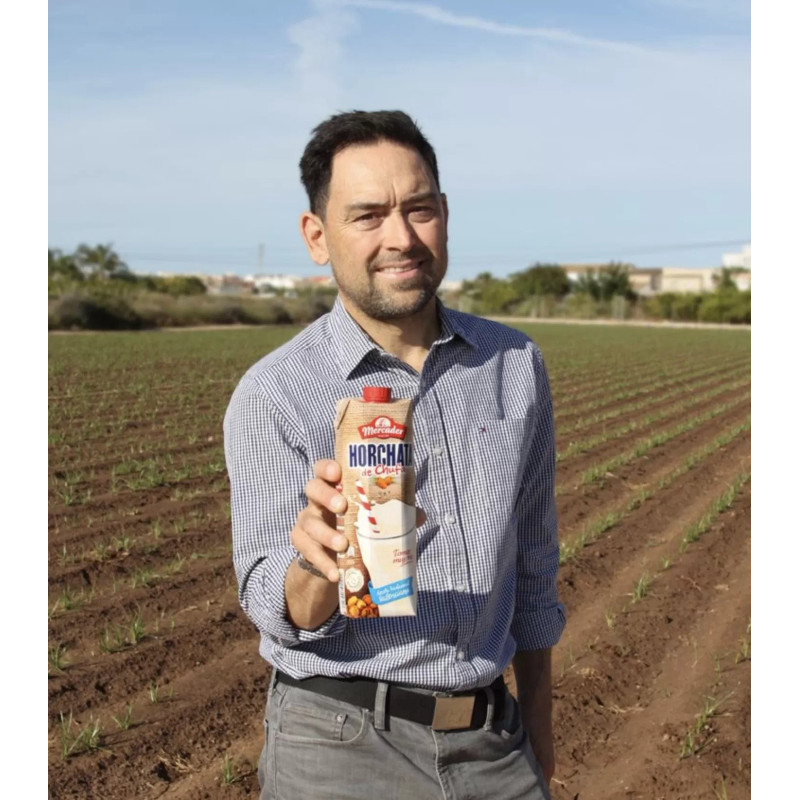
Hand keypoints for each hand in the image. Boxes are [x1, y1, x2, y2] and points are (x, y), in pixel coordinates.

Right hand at [290, 459, 428, 582]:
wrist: (336, 558)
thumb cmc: (357, 526)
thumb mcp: (374, 518)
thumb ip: (395, 514)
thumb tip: (419, 516)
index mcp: (334, 486)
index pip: (324, 468)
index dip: (327, 467)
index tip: (337, 472)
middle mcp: (317, 500)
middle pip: (312, 488)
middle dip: (326, 496)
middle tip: (342, 506)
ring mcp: (307, 521)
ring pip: (309, 522)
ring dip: (326, 534)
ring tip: (343, 545)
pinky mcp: (302, 544)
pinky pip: (307, 551)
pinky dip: (322, 562)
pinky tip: (335, 572)